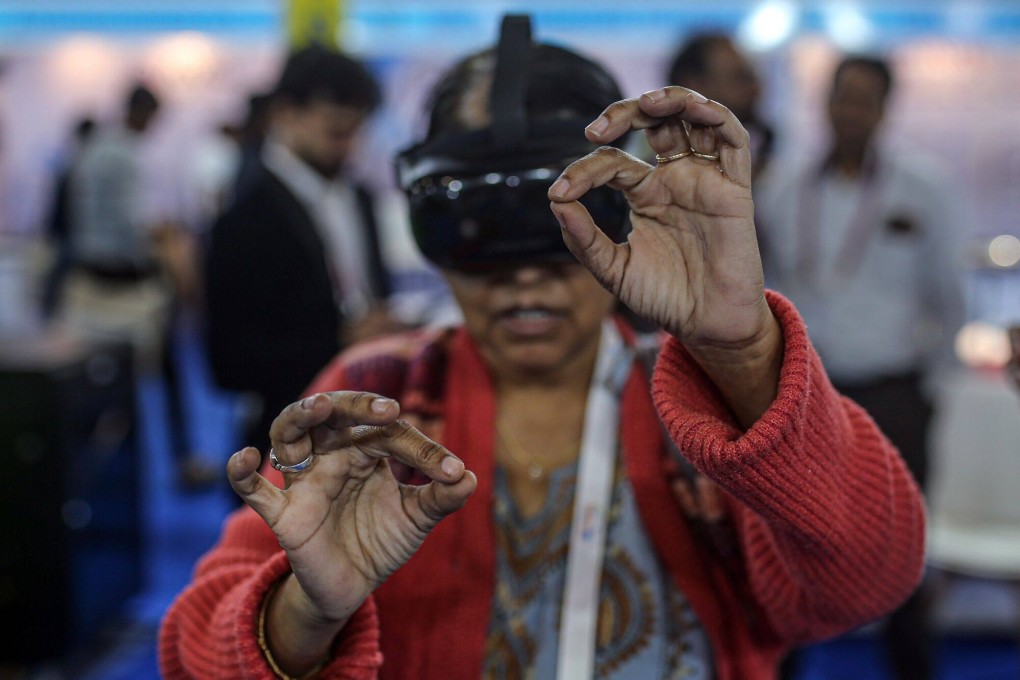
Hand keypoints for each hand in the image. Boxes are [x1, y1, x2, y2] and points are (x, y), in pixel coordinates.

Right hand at [228, 392, 476, 625]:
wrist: (351, 588)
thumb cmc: (380, 541)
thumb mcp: (417, 519)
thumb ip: (442, 497)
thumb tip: (471, 478)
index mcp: (365, 451)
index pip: (389, 434)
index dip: (423, 450)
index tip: (453, 471)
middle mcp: (331, 456)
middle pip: (333, 415)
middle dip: (357, 406)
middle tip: (387, 409)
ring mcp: (303, 481)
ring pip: (289, 434)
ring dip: (301, 415)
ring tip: (320, 406)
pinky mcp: (283, 514)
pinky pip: (254, 489)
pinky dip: (241, 472)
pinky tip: (245, 457)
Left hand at [548, 86, 771, 354]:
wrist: (706, 325)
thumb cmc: (663, 297)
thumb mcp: (613, 269)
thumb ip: (584, 239)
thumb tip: (556, 201)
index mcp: (644, 195)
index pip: (613, 162)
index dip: (584, 171)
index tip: (561, 192)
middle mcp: (674, 179)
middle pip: (653, 123)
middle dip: (624, 113)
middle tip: (596, 129)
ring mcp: (705, 180)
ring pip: (693, 119)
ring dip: (672, 100)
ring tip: (647, 103)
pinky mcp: (734, 189)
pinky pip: (733, 141)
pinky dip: (715, 116)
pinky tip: (693, 109)